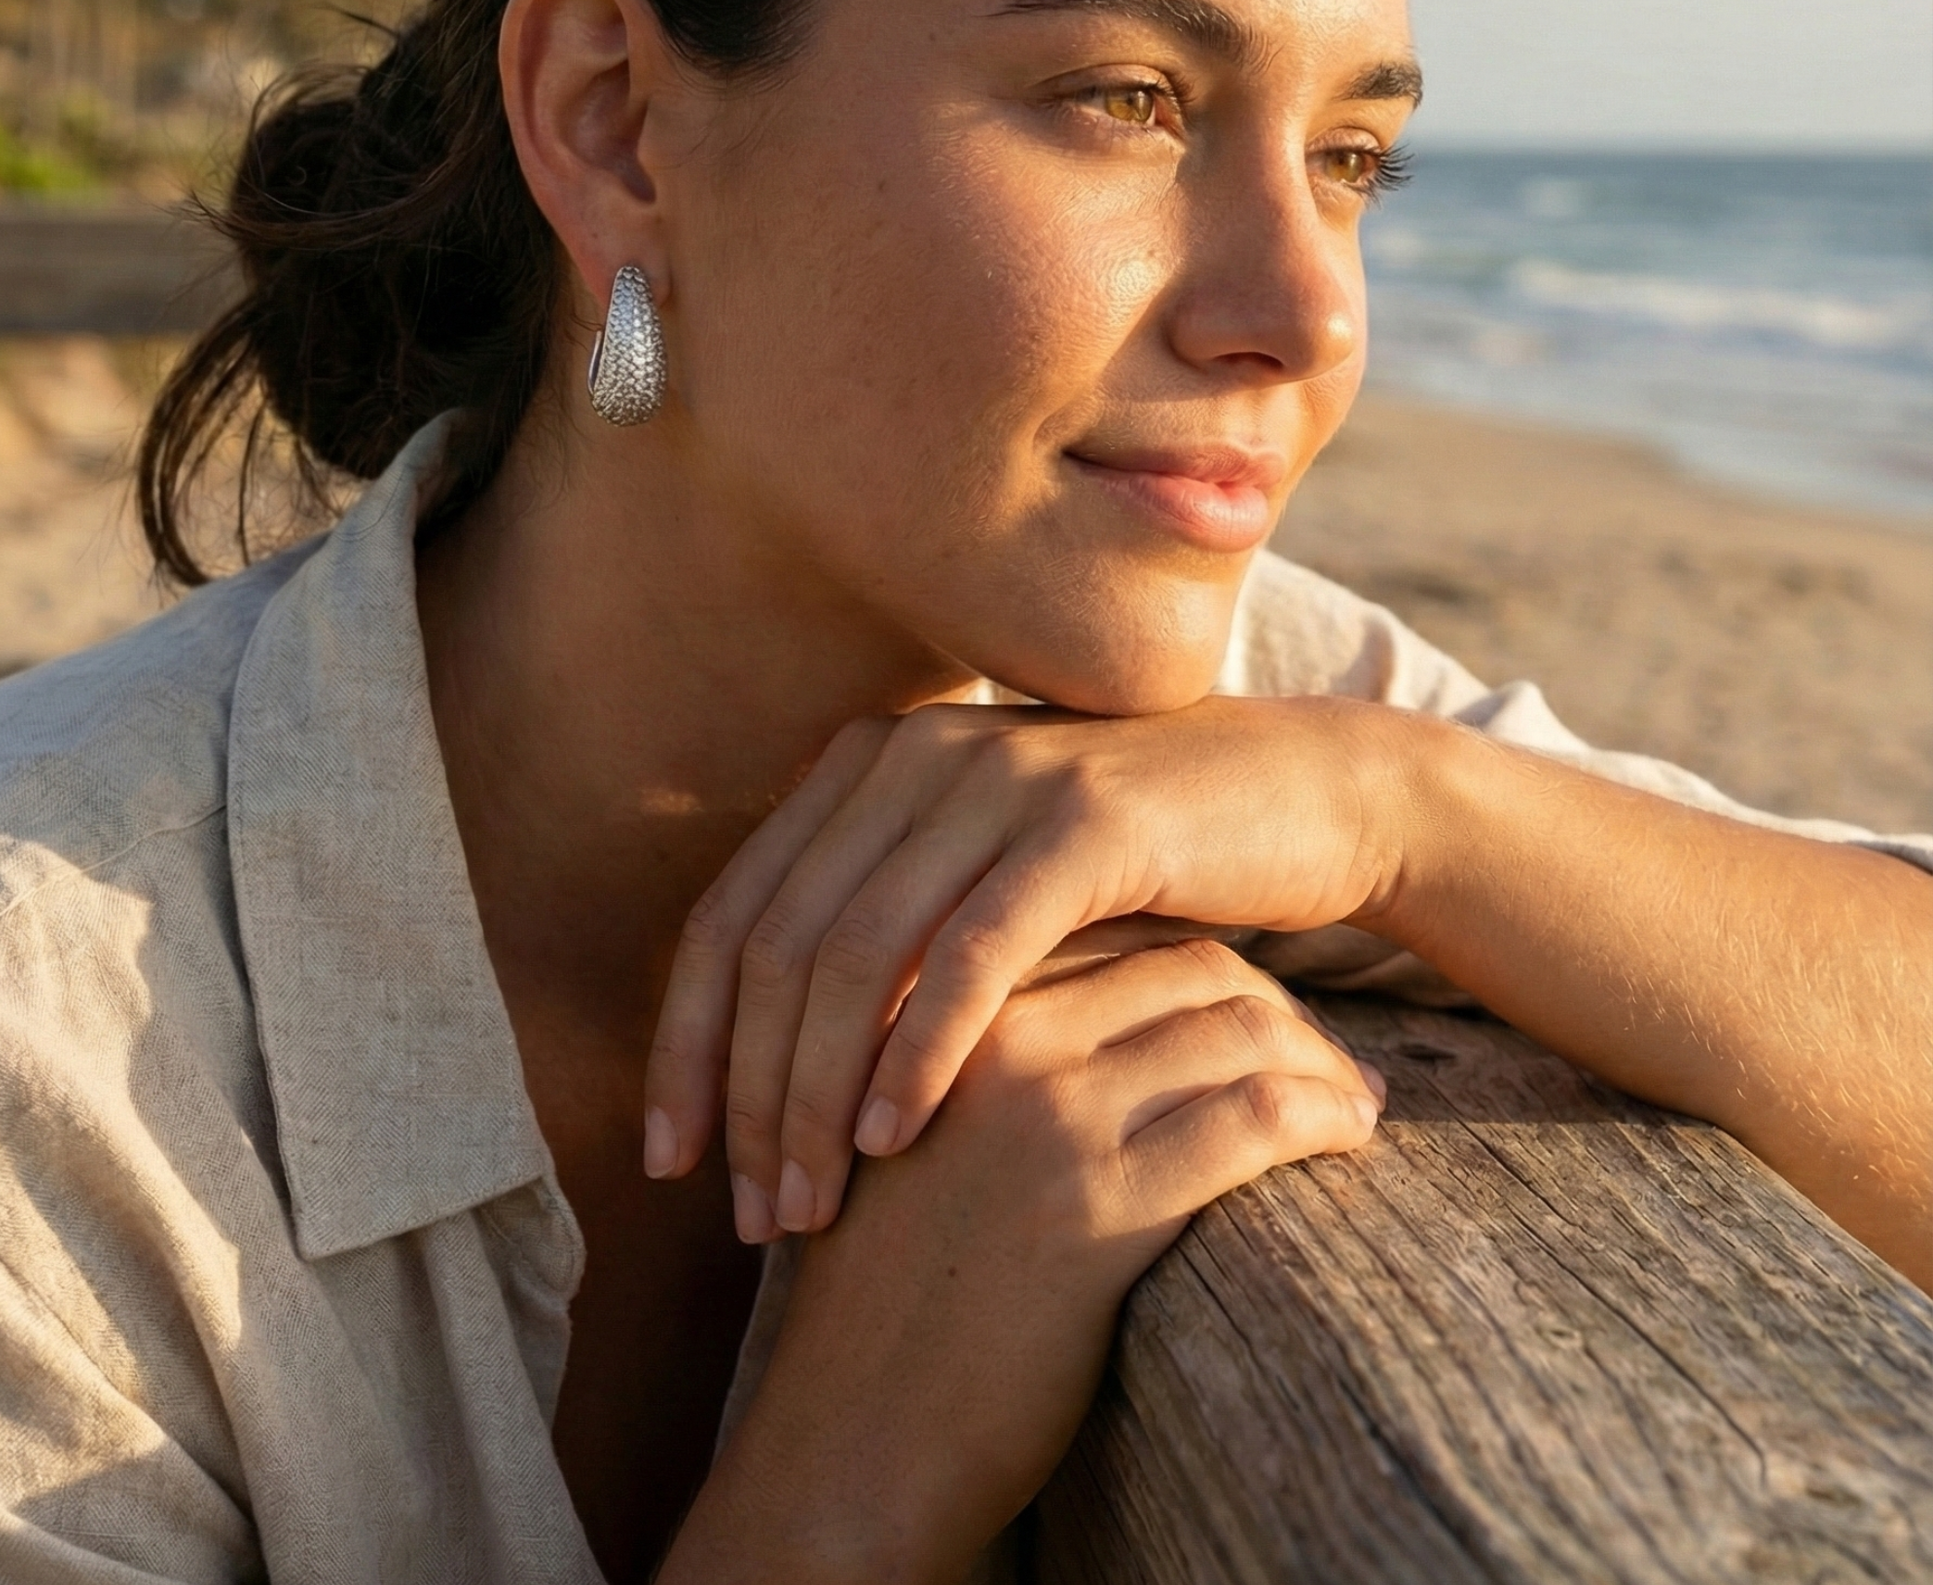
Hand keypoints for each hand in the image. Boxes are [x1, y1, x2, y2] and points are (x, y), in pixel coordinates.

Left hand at [643, 695, 1410, 1238]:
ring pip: (858, 955)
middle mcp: (913, 754)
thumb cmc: (1131, 866)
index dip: (685, 1043)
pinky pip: (969, 952)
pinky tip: (894, 1137)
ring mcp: (995, 779)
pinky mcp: (1081, 824)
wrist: (1299, 796)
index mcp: (868, 764)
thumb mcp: (983, 877)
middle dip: (747, 1095)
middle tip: (748, 1215)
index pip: (732, 915)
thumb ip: (885, 920)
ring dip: (817, 1095)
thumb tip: (766, 1045)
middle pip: (778, 943)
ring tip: (808, 1205)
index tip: (669, 1162)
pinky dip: (919, 1051)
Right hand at [660, 939, 1380, 1582]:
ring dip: (1319, 1060)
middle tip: (1330, 1061)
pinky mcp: (1098, 1207)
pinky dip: (1319, 1115)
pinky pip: (1250, 1120)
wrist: (850, 1438)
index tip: (1265, 1013)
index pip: (1122, 931)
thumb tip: (1130, 1019)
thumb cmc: (890, 1297)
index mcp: (954, 1006)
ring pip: (1235, 1033)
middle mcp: (999, 1037)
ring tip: (1358, 1103)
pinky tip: (1349, 1135)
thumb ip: (994, 1058)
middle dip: (1280, 1007)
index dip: (1212, 968)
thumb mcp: (917, 1135)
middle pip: (1190, 969)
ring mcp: (1048, 1117)